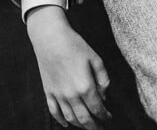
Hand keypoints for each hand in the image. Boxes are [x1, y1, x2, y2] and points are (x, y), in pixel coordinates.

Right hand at [27, 7, 111, 128]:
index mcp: (85, 86)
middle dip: (94, 127)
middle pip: (84, 119)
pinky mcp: (48, 91)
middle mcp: (71, 95)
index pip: (97, 109)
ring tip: (87, 126)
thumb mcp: (95, 58)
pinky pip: (54, 112)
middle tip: (100, 129)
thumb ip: (103, 79)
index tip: (109, 117)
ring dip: (80, 125)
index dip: (105, 116)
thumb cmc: (74, 45)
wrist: (50, 37)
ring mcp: (58, 95)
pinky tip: (67, 124)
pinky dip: (61, 121)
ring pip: (70, 118)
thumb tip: (104, 95)